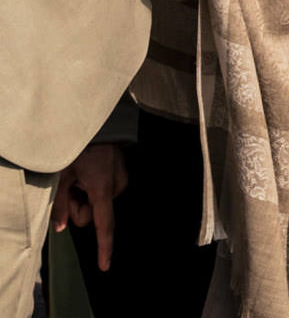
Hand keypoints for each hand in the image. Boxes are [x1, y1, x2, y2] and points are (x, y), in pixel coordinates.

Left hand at [52, 144, 127, 270]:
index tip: (105, 266)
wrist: (100, 125)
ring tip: (80, 176)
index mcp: (102, 191)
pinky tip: (89, 172)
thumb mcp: (62, 177)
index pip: (103, 226)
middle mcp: (116, 189)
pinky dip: (93, 188)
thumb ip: (61, 205)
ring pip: (98, 204)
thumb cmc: (80, 149)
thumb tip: (61, 227)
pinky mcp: (122, 175)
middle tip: (70, 187)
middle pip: (93, 216)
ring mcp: (121, 181)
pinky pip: (104, 193)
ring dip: (85, 196)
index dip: (103, 248)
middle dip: (79, 208)